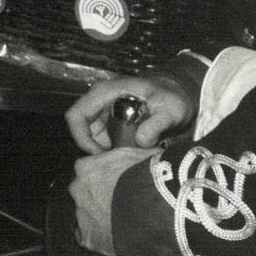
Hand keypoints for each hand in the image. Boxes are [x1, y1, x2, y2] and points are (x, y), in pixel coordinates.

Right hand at [65, 73, 193, 153]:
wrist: (178, 94)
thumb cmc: (172, 96)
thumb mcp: (170, 109)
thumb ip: (157, 124)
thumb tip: (141, 141)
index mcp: (105, 93)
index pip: (77, 115)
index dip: (81, 137)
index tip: (99, 155)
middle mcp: (100, 102)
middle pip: (84, 130)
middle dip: (98, 148)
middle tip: (119, 162)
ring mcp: (106, 112)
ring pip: (96, 137)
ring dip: (110, 151)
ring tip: (131, 158)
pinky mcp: (113, 122)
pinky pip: (107, 140)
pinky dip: (117, 150)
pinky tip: (134, 154)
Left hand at [70, 146, 157, 255]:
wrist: (156, 213)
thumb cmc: (150, 181)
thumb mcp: (144, 155)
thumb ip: (135, 153)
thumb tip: (147, 148)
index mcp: (86, 167)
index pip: (89, 170)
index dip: (106, 178)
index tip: (118, 185)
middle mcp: (77, 189)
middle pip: (85, 193)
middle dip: (100, 198)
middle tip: (122, 205)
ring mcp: (81, 214)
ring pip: (87, 214)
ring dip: (100, 217)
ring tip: (123, 223)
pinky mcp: (87, 237)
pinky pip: (89, 237)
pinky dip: (99, 238)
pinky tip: (115, 238)